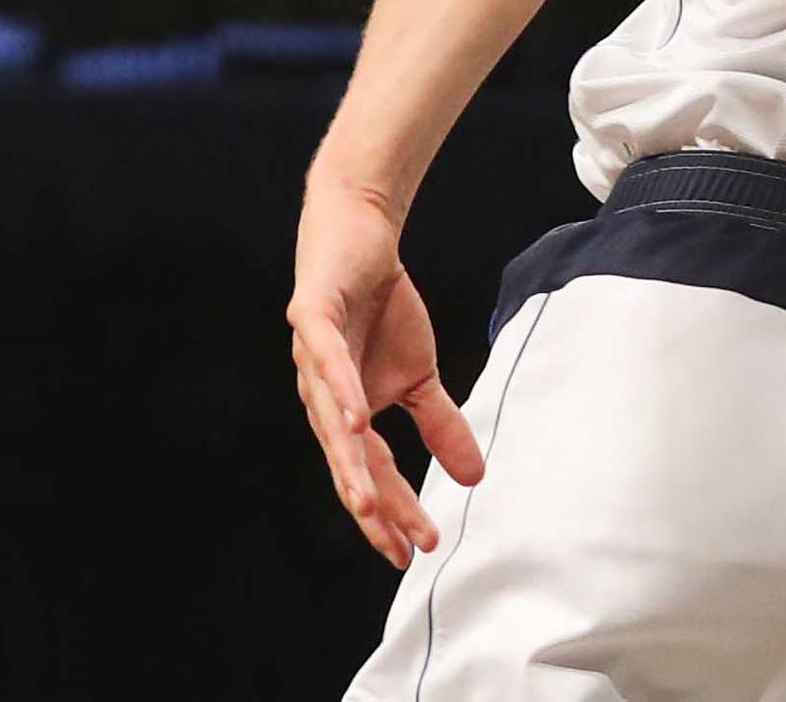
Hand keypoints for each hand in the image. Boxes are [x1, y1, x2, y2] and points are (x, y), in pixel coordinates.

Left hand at [288, 181, 482, 566]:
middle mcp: (321, 397)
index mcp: (345, 414)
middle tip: (396, 543)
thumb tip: (474, 475)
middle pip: (346, 462)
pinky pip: (325, 362)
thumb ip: (439, 423)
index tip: (416, 548)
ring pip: (329, 422)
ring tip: (368, 504)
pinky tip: (357, 420)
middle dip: (371, 506)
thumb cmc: (381, 308)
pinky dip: (340, 392)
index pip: (371, 472)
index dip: (393, 510)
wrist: (358, 237)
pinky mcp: (311, 320)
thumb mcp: (422, 372)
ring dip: (348, 466)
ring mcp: (311, 360)